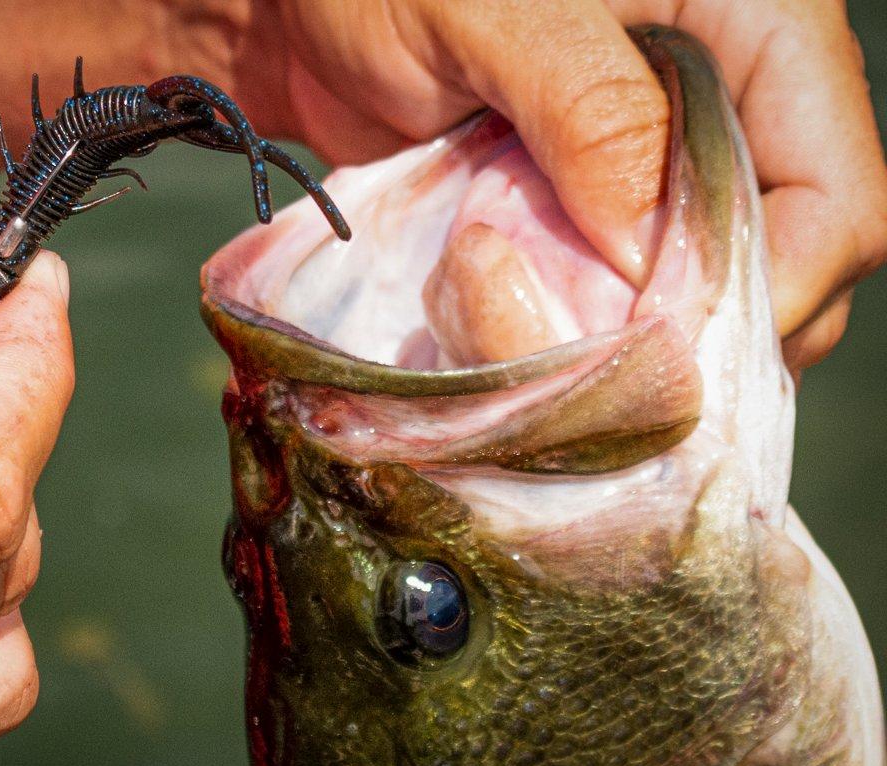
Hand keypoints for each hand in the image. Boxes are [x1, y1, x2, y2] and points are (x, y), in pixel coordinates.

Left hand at [234, 0, 886, 368]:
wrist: (292, 10)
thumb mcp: (492, 12)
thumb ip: (593, 112)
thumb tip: (654, 254)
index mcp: (747, 24)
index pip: (833, 188)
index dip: (779, 281)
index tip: (673, 341)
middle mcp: (717, 105)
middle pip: (783, 262)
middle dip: (709, 334)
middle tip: (615, 371)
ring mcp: (646, 171)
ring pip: (698, 297)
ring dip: (635, 345)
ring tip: (556, 350)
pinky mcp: (579, 215)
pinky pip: (613, 301)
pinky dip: (577, 336)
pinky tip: (523, 334)